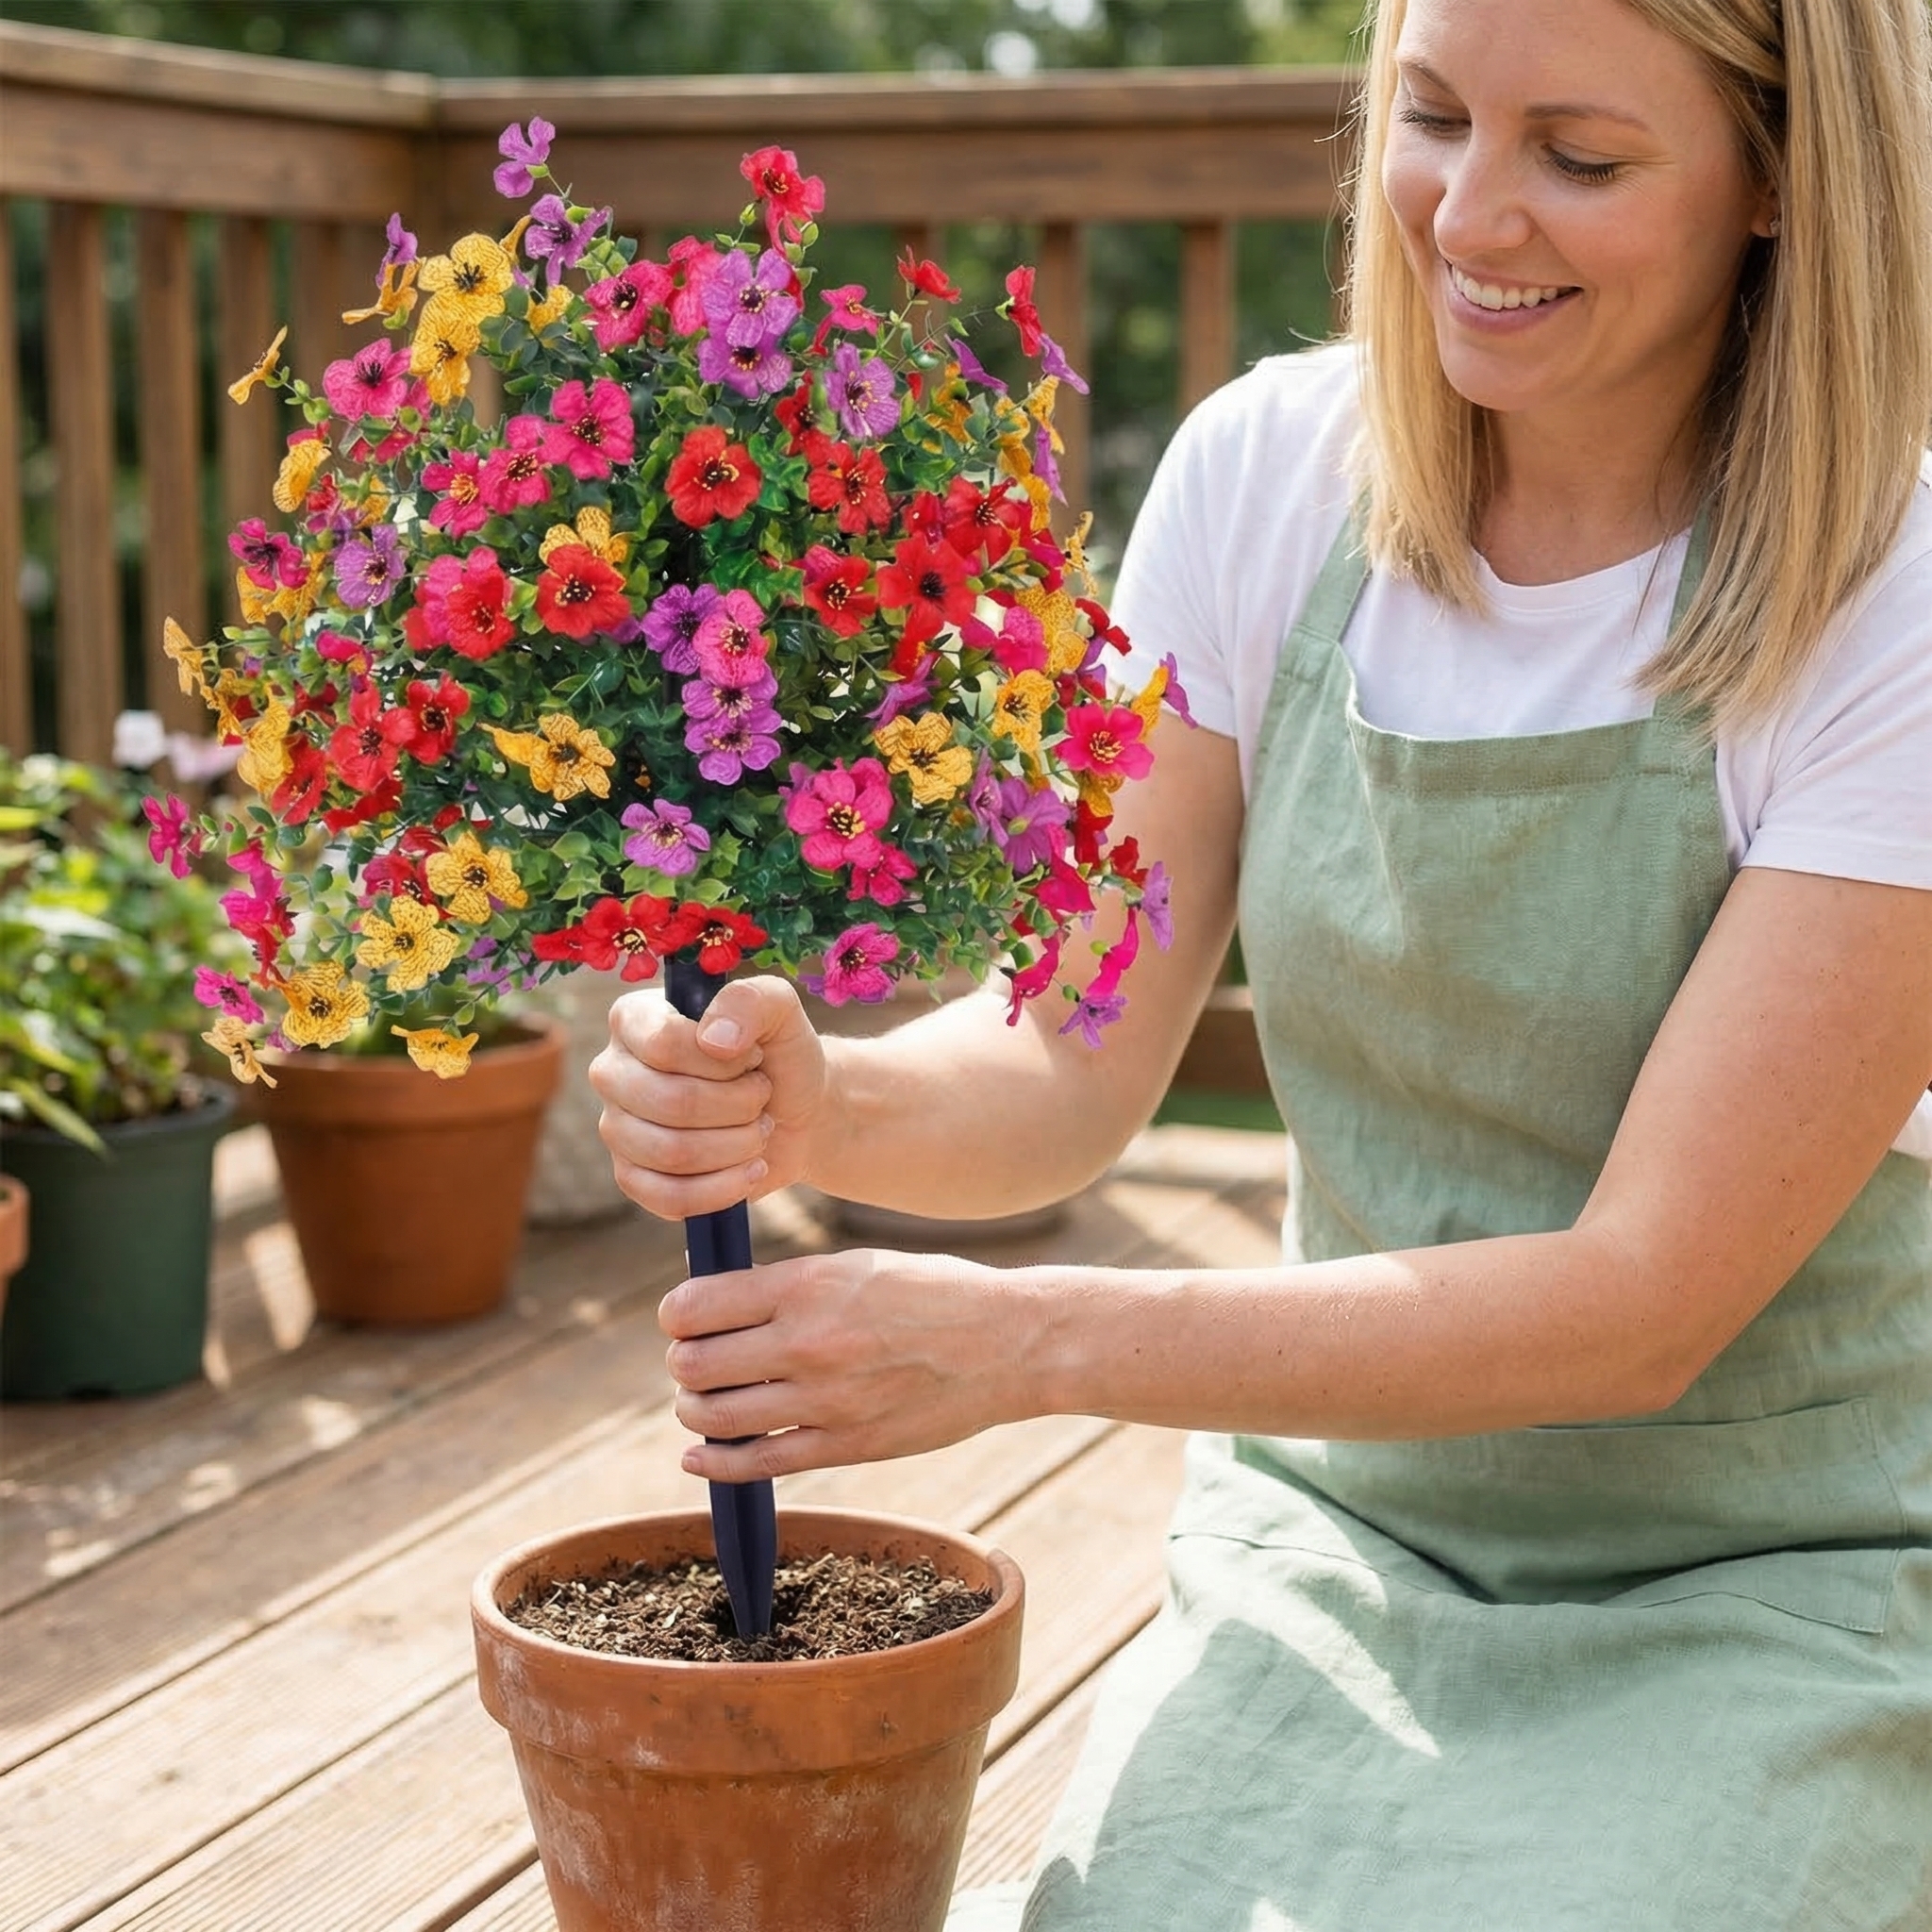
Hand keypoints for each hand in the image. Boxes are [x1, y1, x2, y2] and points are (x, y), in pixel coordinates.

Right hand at [591, 973, 829, 1218]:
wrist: (798, 1111)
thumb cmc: (779, 1054)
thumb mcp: (779, 1010)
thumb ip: (750, 1001)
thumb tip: (714, 1039)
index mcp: (634, 1019)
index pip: (662, 1044)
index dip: (722, 1061)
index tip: (753, 1056)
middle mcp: (613, 1071)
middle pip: (671, 1102)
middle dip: (737, 1105)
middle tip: (761, 1096)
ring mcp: (617, 1127)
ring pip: (672, 1153)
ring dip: (737, 1145)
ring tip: (759, 1129)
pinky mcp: (632, 1177)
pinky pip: (668, 1197)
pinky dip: (723, 1189)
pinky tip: (751, 1170)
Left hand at [657, 1248, 1039, 1479]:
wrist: (1008, 1342)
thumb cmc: (932, 1293)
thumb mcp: (856, 1265)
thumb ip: (787, 1284)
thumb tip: (710, 1300)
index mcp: (807, 1284)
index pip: (695, 1306)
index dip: (677, 1314)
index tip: (683, 1318)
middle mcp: (808, 1342)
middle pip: (693, 1364)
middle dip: (683, 1363)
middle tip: (693, 1360)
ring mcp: (825, 1400)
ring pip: (713, 1416)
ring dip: (694, 1410)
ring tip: (704, 1400)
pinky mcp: (845, 1446)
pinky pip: (755, 1463)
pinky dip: (713, 1462)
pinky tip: (699, 1454)